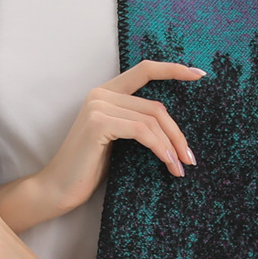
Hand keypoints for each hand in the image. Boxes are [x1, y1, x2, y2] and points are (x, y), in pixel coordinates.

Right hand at [30, 58, 204, 220]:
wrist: (58, 189)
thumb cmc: (88, 169)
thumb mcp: (118, 141)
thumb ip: (137, 123)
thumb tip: (174, 128)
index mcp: (106, 93)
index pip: (144, 71)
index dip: (173, 69)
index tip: (199, 74)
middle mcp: (101, 94)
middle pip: (155, 106)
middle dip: (178, 133)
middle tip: (190, 158)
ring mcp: (98, 106)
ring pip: (152, 120)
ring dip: (172, 146)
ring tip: (181, 168)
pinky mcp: (98, 123)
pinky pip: (142, 132)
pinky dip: (160, 148)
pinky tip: (168, 164)